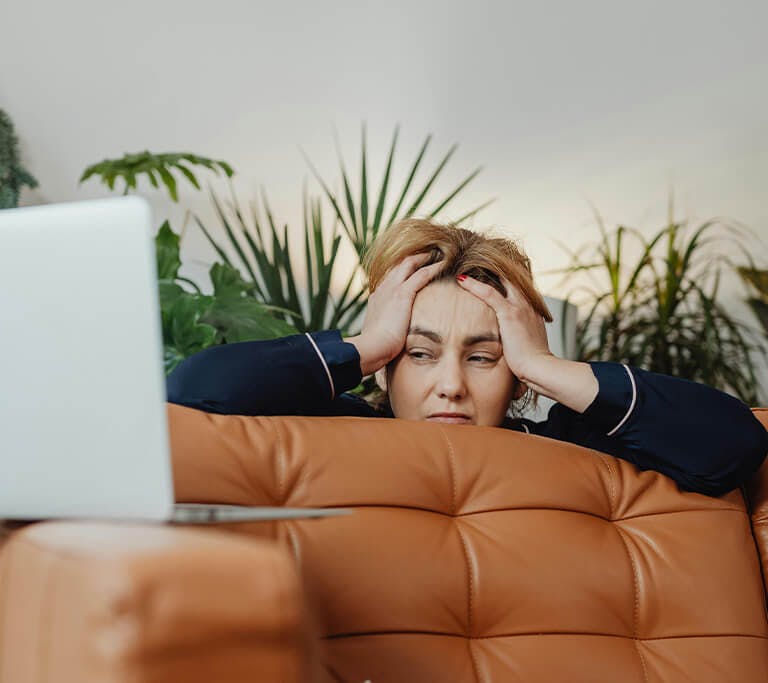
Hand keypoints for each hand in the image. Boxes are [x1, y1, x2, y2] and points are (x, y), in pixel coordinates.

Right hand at [346, 253, 444, 375]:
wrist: (371, 348)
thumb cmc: (375, 348)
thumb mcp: (379, 336)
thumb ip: (386, 331)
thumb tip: (392, 339)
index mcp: (377, 299)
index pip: (391, 279)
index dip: (403, 272)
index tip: (413, 269)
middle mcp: (383, 289)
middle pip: (399, 265)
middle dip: (413, 258)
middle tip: (428, 254)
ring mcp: (391, 289)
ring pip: (409, 264)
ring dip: (424, 258)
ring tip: (437, 254)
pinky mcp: (402, 294)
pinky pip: (421, 274)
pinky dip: (433, 267)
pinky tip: (444, 264)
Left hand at [456, 274, 597, 411]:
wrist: (539, 368)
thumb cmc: (533, 363)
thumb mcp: (527, 345)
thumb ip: (519, 337)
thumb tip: (509, 343)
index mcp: (533, 310)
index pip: (518, 287)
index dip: (503, 279)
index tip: (488, 274)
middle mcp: (528, 304)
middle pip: (511, 277)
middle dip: (494, 268)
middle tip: (476, 261)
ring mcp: (520, 307)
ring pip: (500, 279)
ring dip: (482, 271)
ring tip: (466, 266)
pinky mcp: (510, 313)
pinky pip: (489, 293)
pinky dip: (474, 285)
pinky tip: (462, 279)